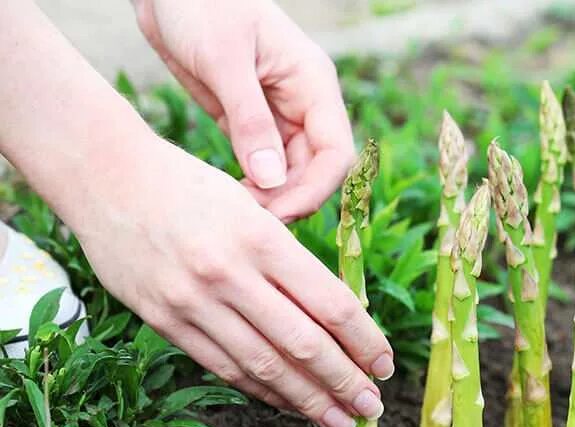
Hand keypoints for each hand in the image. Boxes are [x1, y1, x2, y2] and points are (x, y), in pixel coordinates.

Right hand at [74, 138, 392, 426]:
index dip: (365, 342)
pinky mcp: (163, 321)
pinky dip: (263, 391)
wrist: (107, 178)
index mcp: (263, 238)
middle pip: (304, 344)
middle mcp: (229, 273)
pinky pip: (224, 367)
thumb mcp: (254, 209)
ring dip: (308, 401)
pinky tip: (290, 404)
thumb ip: (291, 263)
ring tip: (339, 421)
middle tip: (373, 409)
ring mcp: (193, 301)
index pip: (331, 304)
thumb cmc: (193, 188)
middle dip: (345, 383)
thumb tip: (339, 322)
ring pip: (264, 366)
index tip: (386, 365)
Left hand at [132, 0, 353, 221]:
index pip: (337, 151)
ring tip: (235, 210)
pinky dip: (254, 186)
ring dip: (272, 197)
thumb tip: (272, 180)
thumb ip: (249, 120)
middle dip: (290, 199)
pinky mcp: (251, 121)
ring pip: (292, 173)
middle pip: (317, 170)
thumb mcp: (223, 60)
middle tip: (249, 220)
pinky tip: (228, 194)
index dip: (317, 189)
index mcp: (313, 83)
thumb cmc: (201, 5)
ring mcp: (279, 114)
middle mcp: (304, 102)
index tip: (280, 212)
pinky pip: (265, 166)